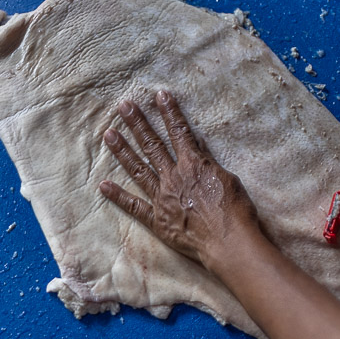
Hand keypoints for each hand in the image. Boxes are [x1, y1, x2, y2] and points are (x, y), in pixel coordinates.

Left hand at [98, 90, 259, 267]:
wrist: (228, 243)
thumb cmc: (236, 212)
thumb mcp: (229, 179)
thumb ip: (209, 163)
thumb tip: (198, 147)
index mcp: (194, 165)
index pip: (179, 132)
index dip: (169, 112)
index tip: (159, 95)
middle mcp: (174, 178)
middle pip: (152, 145)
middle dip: (137, 123)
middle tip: (123, 106)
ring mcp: (162, 198)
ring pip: (138, 169)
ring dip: (123, 151)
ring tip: (108, 134)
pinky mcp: (157, 221)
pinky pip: (134, 206)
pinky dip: (118, 196)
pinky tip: (103, 185)